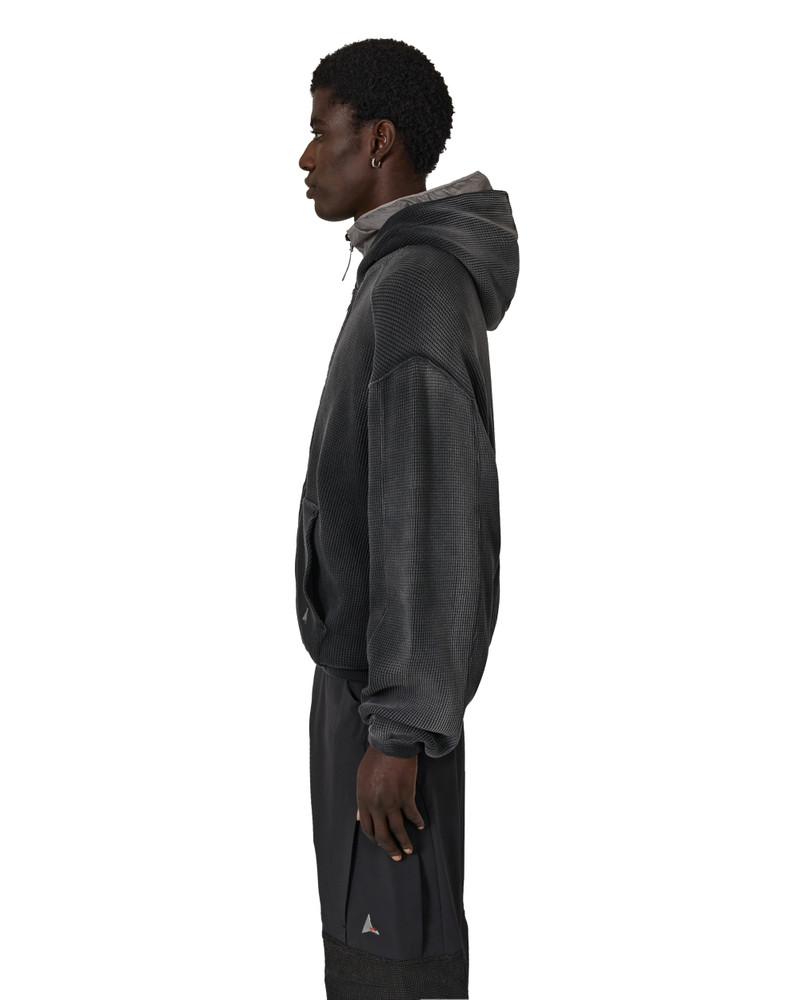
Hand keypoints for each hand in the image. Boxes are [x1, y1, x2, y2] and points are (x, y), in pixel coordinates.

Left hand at [356, 744, 424, 860]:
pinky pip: (412, 815)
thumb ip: (361, 800)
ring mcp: (392, 802)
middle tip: (396, 857)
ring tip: (408, 850)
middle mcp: (376, 805)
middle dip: (389, 848)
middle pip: (382, 835)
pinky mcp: (406, 796)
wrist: (391, 744)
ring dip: (404, 843)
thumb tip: (358, 817)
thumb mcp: (361, 780)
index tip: (381, 844)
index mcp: (363, 801)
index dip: (374, 839)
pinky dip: (417, 822)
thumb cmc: (375, 759)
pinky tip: (420, 826)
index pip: (367, 828)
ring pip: (398, 830)